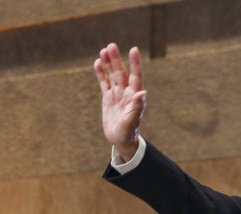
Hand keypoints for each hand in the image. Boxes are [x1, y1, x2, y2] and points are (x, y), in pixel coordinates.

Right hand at [93, 43, 146, 161]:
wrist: (121, 140)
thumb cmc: (129, 132)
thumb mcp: (132, 121)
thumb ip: (137, 106)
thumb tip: (142, 92)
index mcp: (134, 96)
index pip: (135, 76)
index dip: (135, 63)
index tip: (133, 49)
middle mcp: (126, 92)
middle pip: (121, 72)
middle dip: (116, 60)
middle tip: (111, 46)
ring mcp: (117, 94)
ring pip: (112, 75)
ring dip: (109, 63)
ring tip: (104, 50)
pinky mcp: (108, 98)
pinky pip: (104, 83)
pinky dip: (101, 74)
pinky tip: (98, 63)